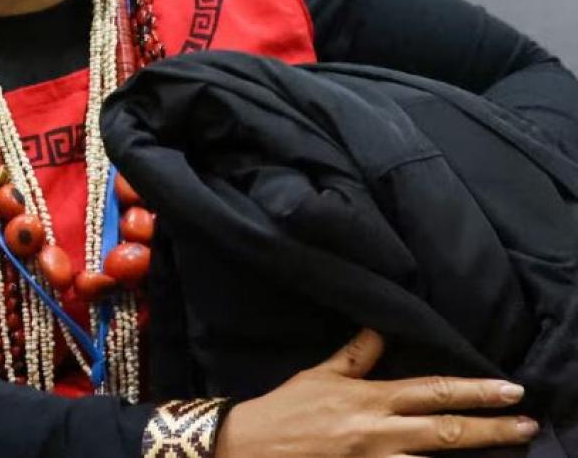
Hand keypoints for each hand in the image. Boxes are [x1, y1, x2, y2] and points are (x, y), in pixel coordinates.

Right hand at [215, 329, 534, 456]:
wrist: (250, 447)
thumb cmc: (285, 410)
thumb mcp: (318, 377)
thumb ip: (354, 358)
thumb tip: (378, 331)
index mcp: (370, 399)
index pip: (433, 391)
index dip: (474, 390)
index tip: (509, 389)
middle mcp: (379, 430)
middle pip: (447, 429)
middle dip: (492, 428)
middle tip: (527, 425)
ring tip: (506, 453)